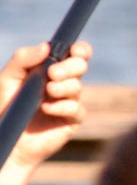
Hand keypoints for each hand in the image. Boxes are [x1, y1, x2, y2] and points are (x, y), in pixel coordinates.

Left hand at [1, 41, 91, 174]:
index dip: (80, 50)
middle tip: (52, 73)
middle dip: (70, 67)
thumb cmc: (5, 106)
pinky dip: (62, 106)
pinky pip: (76, 108)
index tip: (74, 50)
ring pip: (77, 86)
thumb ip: (23, 59)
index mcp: (52, 69)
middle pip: (81, 66)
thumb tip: (46, 46)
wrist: (7, 138)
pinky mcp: (72, 120)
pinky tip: (46, 108)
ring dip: (63, 86)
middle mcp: (64, 83)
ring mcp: (69, 101)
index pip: (76, 54)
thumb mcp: (7, 79)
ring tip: (47, 91)